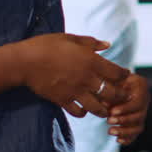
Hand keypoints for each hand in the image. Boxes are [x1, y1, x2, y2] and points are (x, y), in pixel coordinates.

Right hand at [14, 34, 129, 118]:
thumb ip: (91, 43)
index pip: (117, 72)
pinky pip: (79, 112)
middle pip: (112, 93)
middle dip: (120, 96)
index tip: (125, 76)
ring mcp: (75, 91)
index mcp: (91, 61)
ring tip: (105, 108)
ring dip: (103, 109)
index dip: (124, 75)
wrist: (25, 61)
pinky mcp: (63, 100)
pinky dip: (84, 113)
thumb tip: (108, 45)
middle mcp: (87, 78)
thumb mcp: (71, 39)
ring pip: (97, 107)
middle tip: (122, 97)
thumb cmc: (47, 45)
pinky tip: (84, 109)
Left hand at [107, 72, 149, 144]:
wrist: (113, 83)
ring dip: (125, 131)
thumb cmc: (112, 79)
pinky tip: (118, 140)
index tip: (112, 111)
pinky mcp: (136, 122)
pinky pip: (135, 134)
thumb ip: (110, 91)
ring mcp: (142, 112)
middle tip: (108, 121)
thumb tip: (105, 104)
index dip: (126, 108)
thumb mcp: (111, 80)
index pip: (138, 101)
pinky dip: (128, 139)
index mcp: (141, 86)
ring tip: (110, 131)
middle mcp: (145, 99)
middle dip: (124, 120)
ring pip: (139, 126)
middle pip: (140, 115)